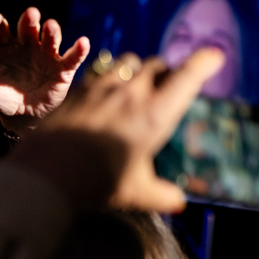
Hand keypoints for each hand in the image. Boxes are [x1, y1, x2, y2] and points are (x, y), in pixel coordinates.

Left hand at [0, 8, 89, 133]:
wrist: (19, 118)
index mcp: (4, 45)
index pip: (0, 28)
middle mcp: (26, 45)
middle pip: (28, 26)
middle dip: (29, 19)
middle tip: (29, 15)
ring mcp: (45, 56)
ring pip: (50, 37)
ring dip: (52, 30)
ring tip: (49, 26)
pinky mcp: (62, 70)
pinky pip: (72, 58)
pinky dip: (78, 49)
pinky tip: (81, 42)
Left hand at [9, 48, 225, 212]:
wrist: (45, 170)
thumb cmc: (96, 182)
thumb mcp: (135, 193)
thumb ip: (161, 195)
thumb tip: (177, 201)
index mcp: (155, 114)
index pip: (187, 77)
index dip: (204, 63)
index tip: (214, 57)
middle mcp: (130, 93)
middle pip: (157, 65)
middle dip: (167, 71)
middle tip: (167, 85)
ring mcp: (100, 87)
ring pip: (127, 62)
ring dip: (136, 69)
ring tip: (135, 85)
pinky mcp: (75, 90)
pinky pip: (98, 72)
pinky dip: (107, 78)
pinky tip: (103, 94)